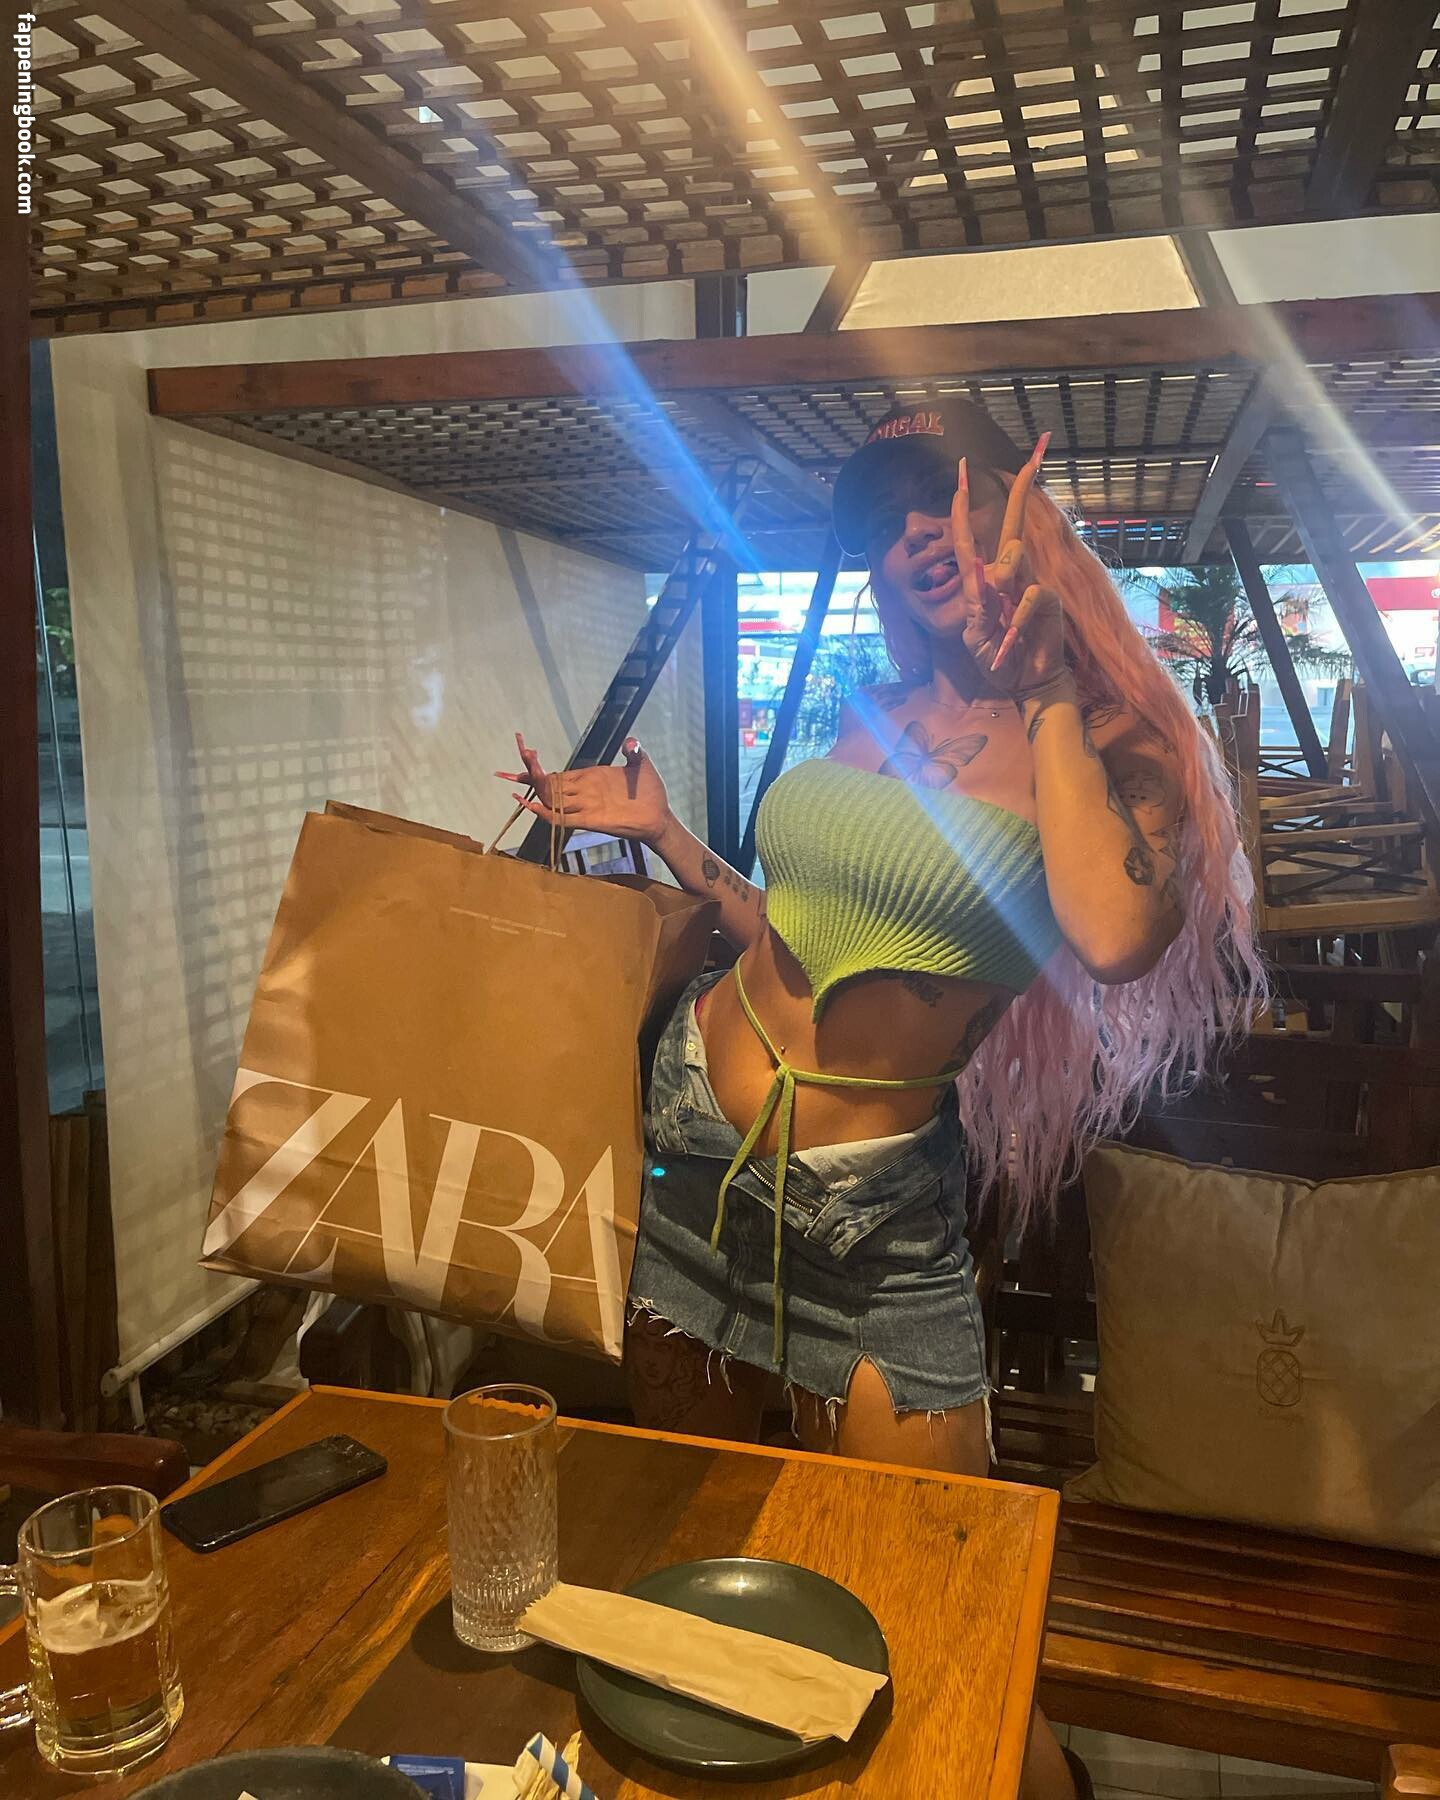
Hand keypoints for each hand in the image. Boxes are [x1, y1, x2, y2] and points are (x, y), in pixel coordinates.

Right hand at [495, 733, 672, 845]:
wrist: (660, 816)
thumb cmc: (651, 792)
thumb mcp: (642, 764)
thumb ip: (633, 750)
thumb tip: (629, 741)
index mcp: (590, 777)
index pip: (558, 773)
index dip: (539, 765)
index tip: (523, 751)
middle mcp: (582, 792)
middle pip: (548, 783)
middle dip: (530, 771)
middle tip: (514, 757)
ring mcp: (584, 806)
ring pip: (551, 798)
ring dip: (535, 787)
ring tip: (515, 774)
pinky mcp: (589, 821)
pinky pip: (562, 818)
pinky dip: (544, 813)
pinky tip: (529, 804)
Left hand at [951, 434, 1065, 697]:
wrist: (1025, 682)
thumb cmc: (999, 659)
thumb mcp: (976, 636)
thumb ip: (978, 604)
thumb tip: (987, 569)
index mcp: (985, 581)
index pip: (971, 538)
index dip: (962, 507)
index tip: (960, 473)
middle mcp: (1009, 574)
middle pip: (1013, 523)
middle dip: (1022, 490)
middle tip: (1034, 454)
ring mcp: (1030, 583)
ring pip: (1013, 555)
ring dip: (1001, 577)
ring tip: (1000, 620)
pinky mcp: (1047, 599)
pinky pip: (1028, 594)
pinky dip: (1017, 617)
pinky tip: (1012, 637)